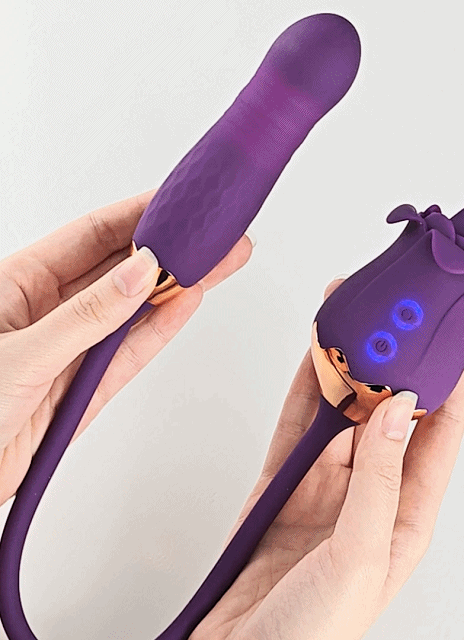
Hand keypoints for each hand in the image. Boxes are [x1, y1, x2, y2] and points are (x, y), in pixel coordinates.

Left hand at [0, 189, 252, 503]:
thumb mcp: (20, 355)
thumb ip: (86, 315)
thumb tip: (138, 273)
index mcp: (14, 285)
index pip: (88, 236)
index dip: (135, 216)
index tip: (175, 204)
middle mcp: (46, 312)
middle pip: (120, 270)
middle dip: (169, 250)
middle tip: (211, 236)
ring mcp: (70, 349)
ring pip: (133, 310)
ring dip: (176, 287)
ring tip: (216, 264)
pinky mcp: (85, 388)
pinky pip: (130, 352)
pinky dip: (160, 329)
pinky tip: (188, 303)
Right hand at [192, 279, 463, 639]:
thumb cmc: (314, 633)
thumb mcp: (360, 554)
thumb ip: (378, 478)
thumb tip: (396, 410)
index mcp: (406, 514)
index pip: (440, 435)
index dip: (450, 384)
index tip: (450, 338)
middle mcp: (370, 492)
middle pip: (386, 413)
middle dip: (389, 363)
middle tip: (388, 316)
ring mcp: (326, 485)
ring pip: (339, 412)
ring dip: (343, 368)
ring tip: (346, 320)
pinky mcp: (284, 484)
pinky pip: (295, 426)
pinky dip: (302, 390)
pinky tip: (309, 359)